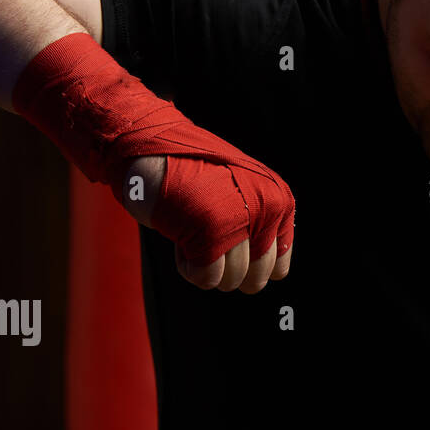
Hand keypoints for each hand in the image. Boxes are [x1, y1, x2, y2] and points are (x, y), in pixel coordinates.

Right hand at [112, 154, 292, 293]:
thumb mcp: (241, 190)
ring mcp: (241, 222)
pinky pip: (206, 278)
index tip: (228, 251)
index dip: (249, 268)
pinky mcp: (211, 233)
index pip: (279, 266)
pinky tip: (180, 237)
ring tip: (191, 231)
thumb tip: (259, 276)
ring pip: (231, 280)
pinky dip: (188, 267)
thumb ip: (259, 225)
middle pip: (256, 277)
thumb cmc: (191, 173)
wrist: (150, 149)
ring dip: (205, 265)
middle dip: (229, 273)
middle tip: (206, 245)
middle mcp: (267, 210)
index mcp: (278, 199)